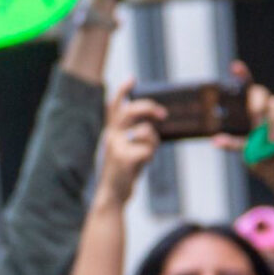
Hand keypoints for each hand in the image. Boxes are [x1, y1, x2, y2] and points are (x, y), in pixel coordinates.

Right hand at [95, 81, 163, 206]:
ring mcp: (117, 148)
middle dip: (148, 108)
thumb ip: (134, 136)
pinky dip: (150, 156)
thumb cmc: (123, 172)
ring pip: (145, 131)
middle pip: (131, 111)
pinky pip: (148, 149)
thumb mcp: (126, 150)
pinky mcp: (125, 159)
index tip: (132, 79)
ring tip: (147, 154)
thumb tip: (153, 123)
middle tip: (163, 114)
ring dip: (153, 142)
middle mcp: (111, 137)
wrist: (112, 196)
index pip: (114, 107)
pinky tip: (144, 164)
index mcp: (111, 133)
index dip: (123, 91)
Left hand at [210, 61, 273, 191]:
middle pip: (263, 93)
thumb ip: (235, 145)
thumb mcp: (250, 156)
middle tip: (258, 124)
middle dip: (259, 106)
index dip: (243, 75)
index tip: (234, 66)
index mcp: (255, 116)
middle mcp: (271, 110)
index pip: (249, 89)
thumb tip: (215, 140)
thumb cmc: (270, 165)